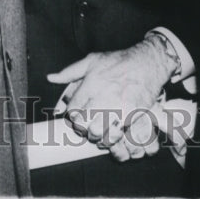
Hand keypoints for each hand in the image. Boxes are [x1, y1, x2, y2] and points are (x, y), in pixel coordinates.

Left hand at [48, 39, 174, 160]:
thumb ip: (70, 71)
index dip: (73, 118)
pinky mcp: (132, 114)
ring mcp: (118, 105)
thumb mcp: (93, 60)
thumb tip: (50, 78)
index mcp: (91, 83)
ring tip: (101, 131)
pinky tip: (114, 133)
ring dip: (98, 136)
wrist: (148, 62)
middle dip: (84, 129)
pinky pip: (117, 134)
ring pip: (99, 133)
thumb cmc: (119, 61)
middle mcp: (102, 95)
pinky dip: (113, 138)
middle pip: (84, 124)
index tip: (78, 117)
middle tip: (89, 127)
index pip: (73, 110)